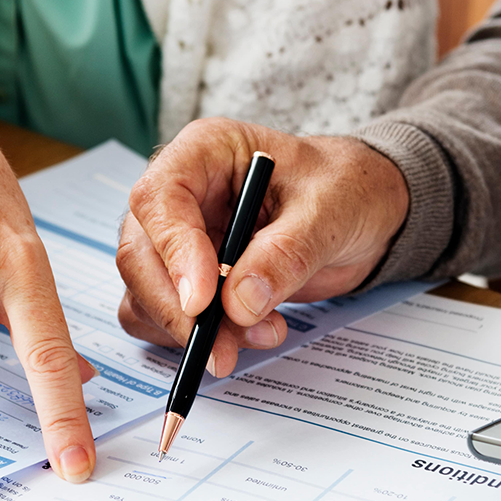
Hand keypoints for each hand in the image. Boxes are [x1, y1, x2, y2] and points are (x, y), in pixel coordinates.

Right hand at [117, 118, 408, 375]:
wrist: (361, 211)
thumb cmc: (344, 188)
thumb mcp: (329, 210)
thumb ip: (285, 253)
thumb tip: (239, 303)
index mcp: (204, 153)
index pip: (159, 199)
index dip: (173, 252)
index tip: (202, 301)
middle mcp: (180, 195)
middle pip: (139, 254)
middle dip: (178, 309)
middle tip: (222, 347)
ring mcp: (178, 239)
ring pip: (144, 294)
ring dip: (191, 330)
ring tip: (261, 333)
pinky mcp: (186, 280)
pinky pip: (162, 318)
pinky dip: (197, 339)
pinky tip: (246, 335)